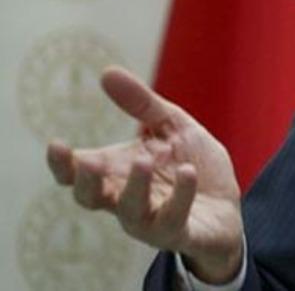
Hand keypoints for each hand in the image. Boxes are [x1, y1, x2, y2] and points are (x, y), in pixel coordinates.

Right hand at [45, 66, 244, 282]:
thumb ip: (141, 104)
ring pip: (129, 211)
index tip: (56, 144)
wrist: (228, 205)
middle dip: (86, 180)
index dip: (63, 163)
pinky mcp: (178, 232)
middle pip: (90, 197)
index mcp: (118, 172)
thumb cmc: (192, 164)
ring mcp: (151, 219)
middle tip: (89, 161)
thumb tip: (106, 71)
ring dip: (135, 186)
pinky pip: (172, 219)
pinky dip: (180, 195)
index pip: (78, 172)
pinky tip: (188, 172)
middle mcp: (126, 199)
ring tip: (144, 160)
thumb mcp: (171, 127)